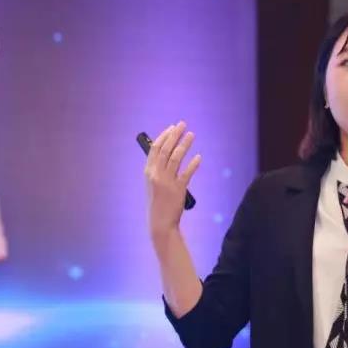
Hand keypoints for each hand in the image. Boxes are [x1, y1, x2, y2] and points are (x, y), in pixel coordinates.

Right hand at [145, 121, 200, 238]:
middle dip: (174, 135)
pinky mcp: (178, 189)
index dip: (164, 136)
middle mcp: (156, 174)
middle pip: (166, 149)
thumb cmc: (157, 203)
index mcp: (148, 172)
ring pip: (176, 158)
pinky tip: (198, 157)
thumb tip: (166, 154)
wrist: (160, 222)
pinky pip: (187, 173)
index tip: (172, 127)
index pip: (155, 149)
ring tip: (192, 135)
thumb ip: (157, 170)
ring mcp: (166, 182)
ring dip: (185, 144)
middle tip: (183, 124)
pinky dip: (193, 164)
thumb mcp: (152, 184)